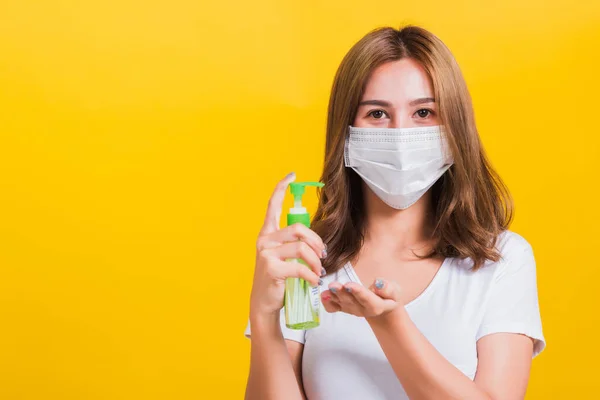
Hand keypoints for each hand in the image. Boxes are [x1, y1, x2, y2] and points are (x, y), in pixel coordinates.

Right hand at [249, 172, 326, 319]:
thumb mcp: (284, 257)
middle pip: (298, 228)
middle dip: (316, 241)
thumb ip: (294, 244)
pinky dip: (311, 275)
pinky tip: (313, 281)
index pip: (272, 205)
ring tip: (318, 271)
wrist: (265, 303)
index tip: (291, 175)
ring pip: (301, 248)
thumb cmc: (278, 279)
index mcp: (267, 234)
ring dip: (315, 261)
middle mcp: (264, 240)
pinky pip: (299, 267)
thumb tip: (318, 242)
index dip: (281, 188)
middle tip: (323, 254)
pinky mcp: (271, 269)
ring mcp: (266, 254)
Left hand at [321, 278, 401, 317]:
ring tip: (326, 290)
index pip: (366, 299)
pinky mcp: (343, 308)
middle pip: (350, 301)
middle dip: (341, 292)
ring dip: (332, 296)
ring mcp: (351, 309)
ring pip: (340, 303)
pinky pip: (333, 308)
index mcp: (376, 306)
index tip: (349, 285)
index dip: (357, 292)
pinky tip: (323, 295)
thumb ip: (388, 289)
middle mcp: (361, 309)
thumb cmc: (389, 296)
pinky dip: (327, 303)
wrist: (383, 307)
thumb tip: (378, 283)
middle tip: (333, 285)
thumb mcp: (395, 291)